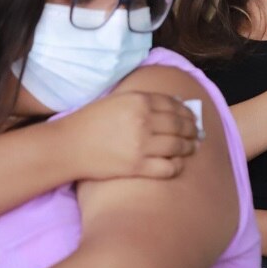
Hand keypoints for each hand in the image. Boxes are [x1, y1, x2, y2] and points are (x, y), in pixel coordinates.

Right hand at [61, 91, 198, 180]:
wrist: (68, 146)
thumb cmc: (89, 122)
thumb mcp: (116, 101)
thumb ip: (141, 101)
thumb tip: (171, 104)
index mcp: (138, 100)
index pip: (173, 104)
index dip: (187, 112)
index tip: (192, 117)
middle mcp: (143, 120)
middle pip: (180, 125)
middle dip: (193, 130)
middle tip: (198, 134)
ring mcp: (141, 144)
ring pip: (178, 146)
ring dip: (189, 148)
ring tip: (192, 148)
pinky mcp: (137, 166)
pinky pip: (168, 167)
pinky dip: (176, 166)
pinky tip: (176, 164)